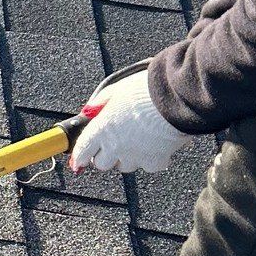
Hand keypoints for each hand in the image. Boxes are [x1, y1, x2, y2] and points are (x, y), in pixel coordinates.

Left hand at [70, 68, 186, 175]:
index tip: (78, 160)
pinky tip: (156, 145)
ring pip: (125, 166)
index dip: (79, 156)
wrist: (177, 96)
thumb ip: (101, 102)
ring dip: (127, 157)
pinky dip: (151, 159)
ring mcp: (135, 156)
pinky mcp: (155, 161)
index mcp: (102, 128)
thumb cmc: (147, 89)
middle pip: (102, 164)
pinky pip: (148, 166)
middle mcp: (115, 146)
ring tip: (138, 141)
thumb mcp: (118, 89)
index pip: (83, 150)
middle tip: (113, 144)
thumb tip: (89, 110)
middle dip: (105, 156)